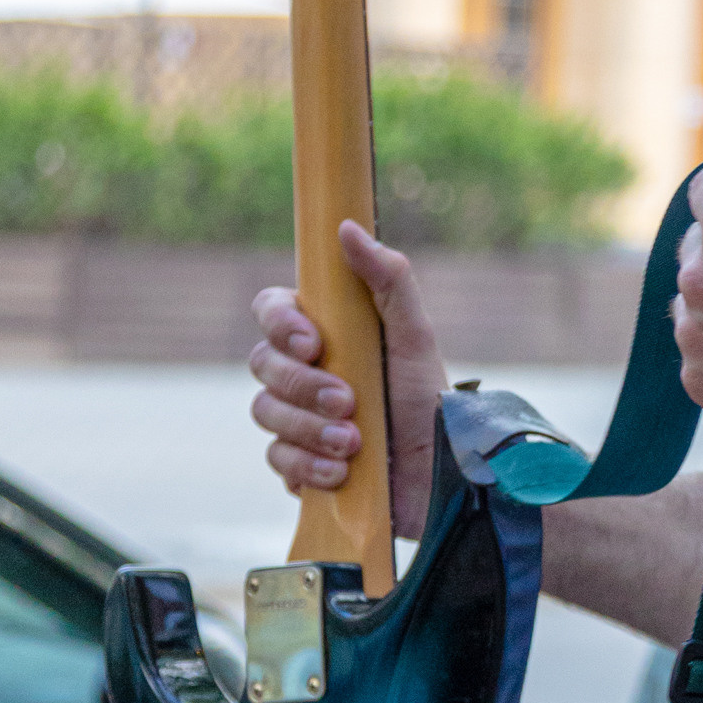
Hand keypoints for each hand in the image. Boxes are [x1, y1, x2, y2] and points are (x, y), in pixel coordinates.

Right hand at [250, 221, 448, 539]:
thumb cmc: (427, 401)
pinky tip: (340, 473)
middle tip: (347, 402)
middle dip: (304, 386)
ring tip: (353, 443)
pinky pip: (278, 460)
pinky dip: (307, 467)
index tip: (313, 344)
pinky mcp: (298, 465)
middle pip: (263, 365)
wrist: (439, 475)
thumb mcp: (415, 337)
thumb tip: (347, 227)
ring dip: (309, 429)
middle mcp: (304, 373)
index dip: (280, 324)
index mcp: (326, 334)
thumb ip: (389, 279)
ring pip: (266, 413)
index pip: (272, 311)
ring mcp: (297, 419)